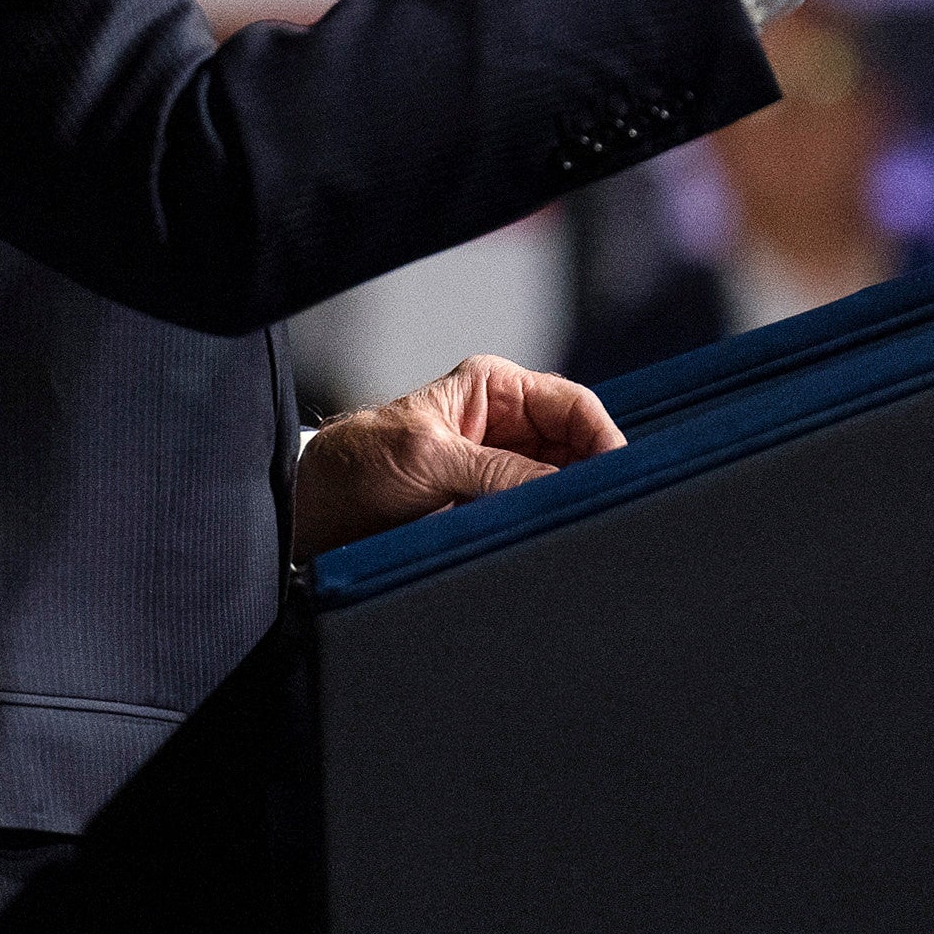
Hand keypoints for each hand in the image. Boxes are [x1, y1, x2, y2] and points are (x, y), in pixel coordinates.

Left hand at [292, 355, 625, 555]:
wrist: (312, 514)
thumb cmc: (356, 464)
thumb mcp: (428, 458)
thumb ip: (498, 471)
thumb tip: (564, 489)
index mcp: (494, 390)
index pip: (574, 406)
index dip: (604, 439)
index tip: (621, 475)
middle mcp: (506, 427)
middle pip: (577, 449)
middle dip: (593, 477)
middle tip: (610, 510)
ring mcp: (501, 471)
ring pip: (562, 487)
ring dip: (571, 507)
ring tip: (585, 530)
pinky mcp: (492, 510)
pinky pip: (535, 517)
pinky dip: (548, 528)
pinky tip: (557, 544)